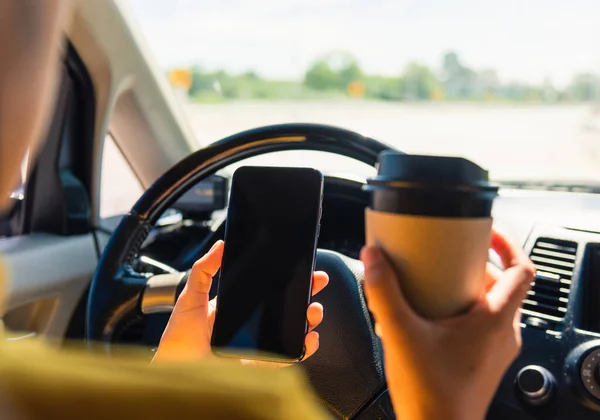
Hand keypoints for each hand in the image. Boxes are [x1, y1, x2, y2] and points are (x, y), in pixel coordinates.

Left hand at [152, 240, 328, 365]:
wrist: (176, 372)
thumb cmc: (179, 340)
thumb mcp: (190, 297)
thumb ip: (204, 270)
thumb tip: (220, 246)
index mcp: (238, 308)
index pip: (267, 290)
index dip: (285, 279)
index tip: (299, 266)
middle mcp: (251, 326)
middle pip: (285, 307)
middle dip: (305, 293)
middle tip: (315, 281)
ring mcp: (259, 344)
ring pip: (292, 329)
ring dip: (308, 317)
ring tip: (313, 309)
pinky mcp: (262, 364)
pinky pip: (289, 356)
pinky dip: (304, 347)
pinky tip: (309, 337)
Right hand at [361, 228, 535, 419]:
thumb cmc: (431, 394)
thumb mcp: (401, 334)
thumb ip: (383, 293)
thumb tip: (373, 258)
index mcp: (495, 321)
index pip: (522, 270)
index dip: (507, 244)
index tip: (486, 233)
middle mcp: (503, 334)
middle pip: (502, 284)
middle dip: (475, 266)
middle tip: (449, 256)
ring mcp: (496, 350)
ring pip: (492, 305)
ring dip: (468, 288)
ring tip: (438, 283)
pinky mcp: (484, 361)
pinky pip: (482, 324)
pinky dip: (464, 310)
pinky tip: (432, 316)